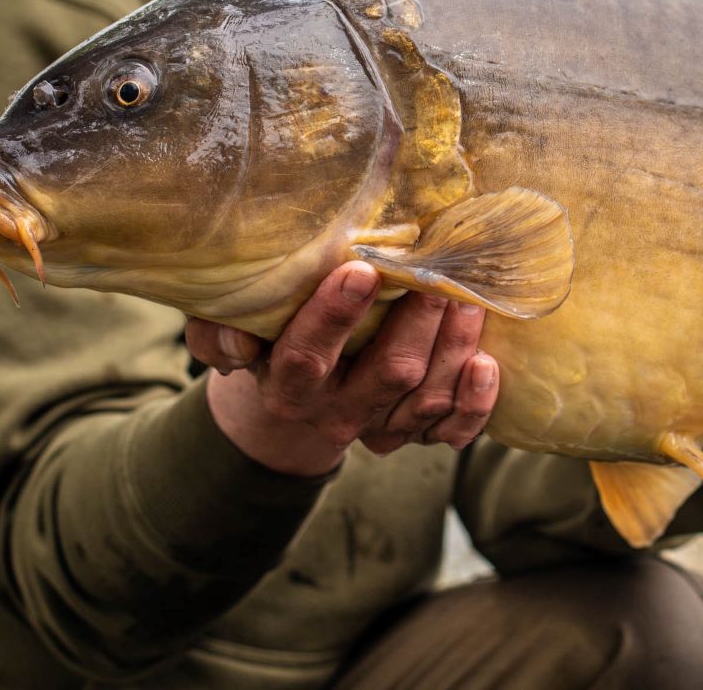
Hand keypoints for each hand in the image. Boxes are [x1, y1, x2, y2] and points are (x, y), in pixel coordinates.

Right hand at [185, 261, 497, 475]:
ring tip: (470, 299)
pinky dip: (474, 405)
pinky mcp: (414, 432)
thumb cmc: (263, 334)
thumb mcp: (222, 328)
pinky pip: (451, 431)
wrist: (289, 390)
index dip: (334, 317)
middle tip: (439, 277)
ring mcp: (379, 426)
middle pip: (387, 376)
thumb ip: (216, 330)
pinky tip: (486, 365)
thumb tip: (238, 342)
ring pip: (426, 397)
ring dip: (454, 348)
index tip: (363, 270)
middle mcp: (335, 413)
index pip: (307, 357)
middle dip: (417, 323)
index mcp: (287, 386)